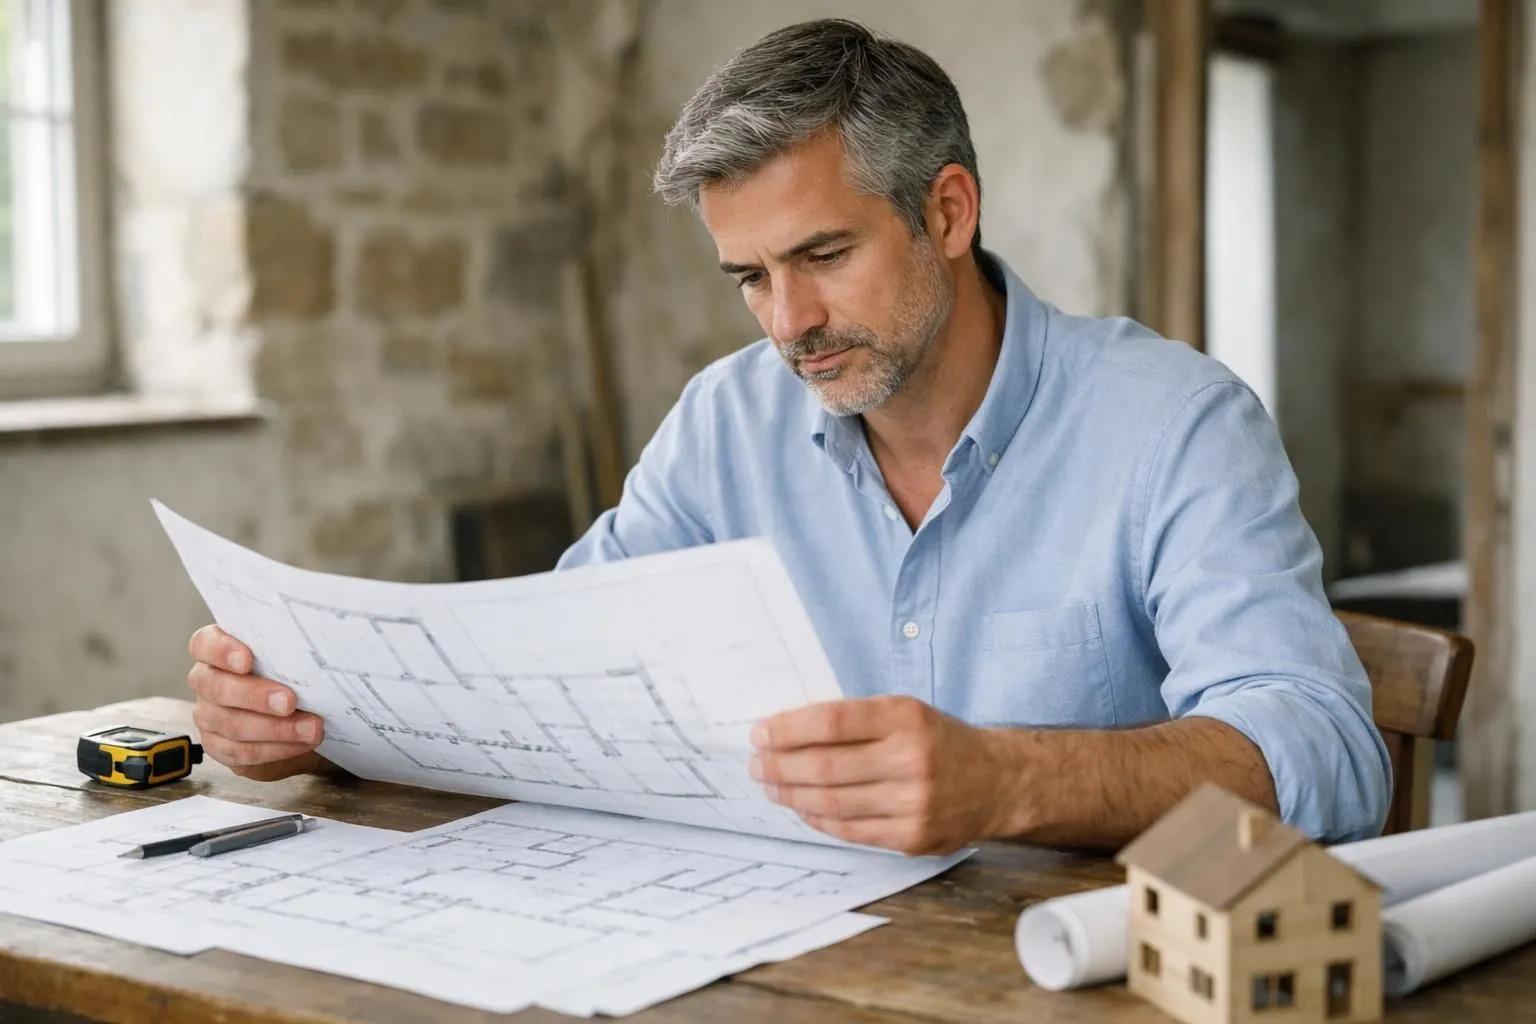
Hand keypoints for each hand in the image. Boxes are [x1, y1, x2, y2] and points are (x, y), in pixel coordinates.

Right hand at [186, 624, 328, 780]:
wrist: (298, 716)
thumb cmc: (292, 676)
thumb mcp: (292, 658)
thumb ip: (291, 649)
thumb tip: (315, 647)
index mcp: (217, 650)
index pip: (204, 644)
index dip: (221, 651)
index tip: (247, 660)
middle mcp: (207, 681)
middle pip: (217, 688)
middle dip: (256, 696)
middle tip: (289, 702)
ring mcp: (208, 715)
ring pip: (231, 724)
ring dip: (276, 729)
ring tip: (311, 728)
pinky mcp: (218, 746)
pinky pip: (240, 752)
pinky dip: (276, 749)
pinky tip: (301, 743)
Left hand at [749, 695, 1011, 855]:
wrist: (997, 782)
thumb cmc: (940, 741)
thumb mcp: (906, 713)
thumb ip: (858, 721)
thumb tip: (790, 733)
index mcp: (905, 718)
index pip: (833, 722)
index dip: (789, 729)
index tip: (761, 733)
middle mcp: (911, 759)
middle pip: (826, 766)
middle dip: (780, 766)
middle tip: (757, 764)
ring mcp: (913, 802)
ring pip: (834, 802)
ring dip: (793, 794)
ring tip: (772, 786)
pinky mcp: (912, 836)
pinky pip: (851, 830)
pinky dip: (819, 818)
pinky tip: (803, 807)